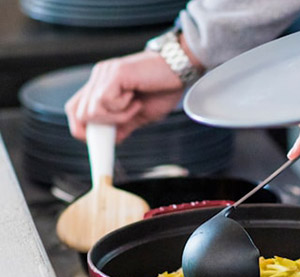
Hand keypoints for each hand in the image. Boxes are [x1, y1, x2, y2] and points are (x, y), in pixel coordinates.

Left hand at [65, 51, 184, 141]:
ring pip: (90, 111)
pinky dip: (121, 109)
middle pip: (78, 113)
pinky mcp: (114, 74)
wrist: (180, 68)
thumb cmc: (164, 88)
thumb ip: (123, 125)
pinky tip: (136, 100)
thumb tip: (112, 141)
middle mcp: (99, 77)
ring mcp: (104, 74)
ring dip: (115, 118)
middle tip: (125, 123)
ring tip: (135, 107)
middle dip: (102, 128)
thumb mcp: (141, 113)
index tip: (105, 142)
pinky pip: (104, 103)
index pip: (75, 109)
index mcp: (101, 85)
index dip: (84, 130)